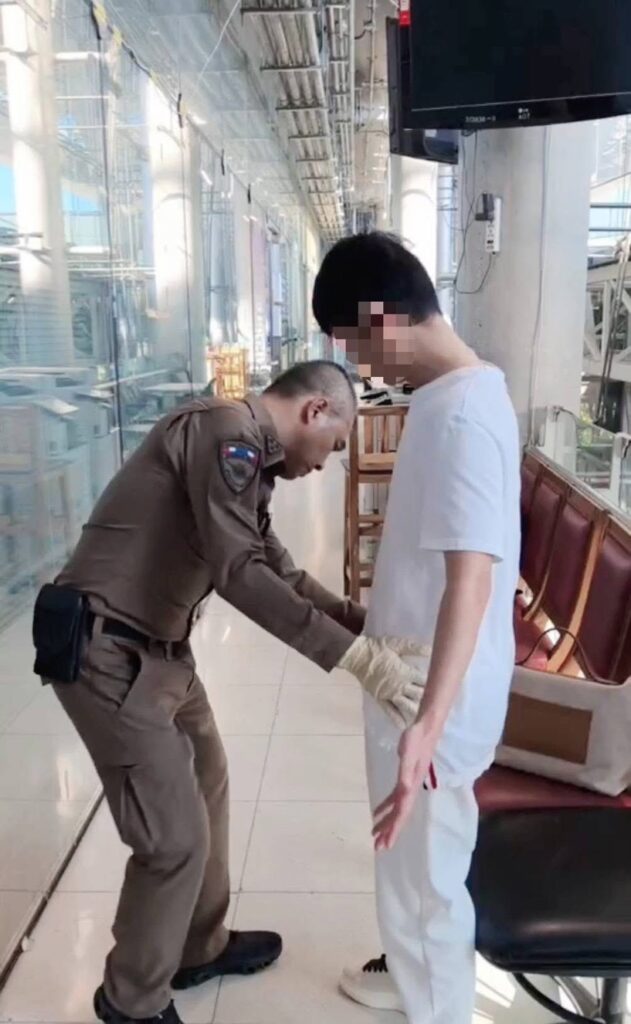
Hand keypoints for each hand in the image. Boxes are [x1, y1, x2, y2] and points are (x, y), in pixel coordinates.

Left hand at [372, 721, 436, 850]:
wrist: (426, 729)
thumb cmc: (416, 740)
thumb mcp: (408, 754)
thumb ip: (406, 772)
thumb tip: (404, 791)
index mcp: (411, 787)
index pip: (401, 813)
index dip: (393, 829)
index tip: (385, 844)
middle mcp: (410, 789)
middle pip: (399, 816)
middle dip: (389, 831)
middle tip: (377, 847)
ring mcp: (408, 785)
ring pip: (397, 809)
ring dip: (387, 822)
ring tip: (376, 835)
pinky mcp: (405, 778)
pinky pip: (394, 798)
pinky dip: (385, 807)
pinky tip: (377, 813)